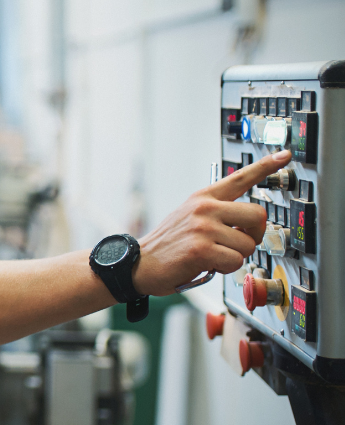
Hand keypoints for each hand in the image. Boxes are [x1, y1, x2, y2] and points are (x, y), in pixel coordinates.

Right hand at [133, 149, 290, 296]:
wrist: (139, 263)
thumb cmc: (168, 245)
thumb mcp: (189, 217)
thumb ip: (217, 213)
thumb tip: (247, 225)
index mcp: (203, 198)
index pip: (240, 177)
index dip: (266, 166)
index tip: (284, 154)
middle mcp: (205, 208)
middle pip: (257, 216)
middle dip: (254, 235)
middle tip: (238, 243)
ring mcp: (203, 228)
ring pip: (247, 245)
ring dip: (235, 257)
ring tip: (214, 256)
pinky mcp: (201, 249)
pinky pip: (235, 262)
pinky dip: (226, 269)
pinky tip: (208, 265)